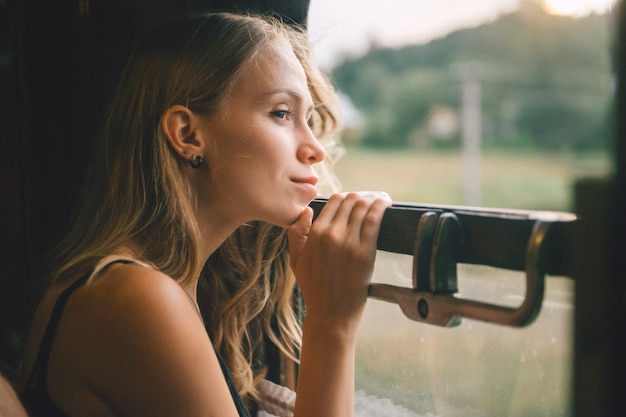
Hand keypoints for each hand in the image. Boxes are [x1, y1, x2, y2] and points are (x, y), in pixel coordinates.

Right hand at [288, 192, 391, 333]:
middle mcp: (331, 234)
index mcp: (315, 234)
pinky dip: (382, 207)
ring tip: (383, 200)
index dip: (348, 197)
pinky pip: (374, 219)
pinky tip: (387, 204)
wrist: (331, 315)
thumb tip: (306, 210)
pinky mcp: (365, 252)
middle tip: (373, 199)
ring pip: (363, 206)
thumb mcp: (296, 260)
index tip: (358, 200)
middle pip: (351, 200)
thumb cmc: (314, 289)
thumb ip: (296, 233)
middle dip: (364, 196)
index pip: (335, 201)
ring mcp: (349, 242)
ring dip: (375, 198)